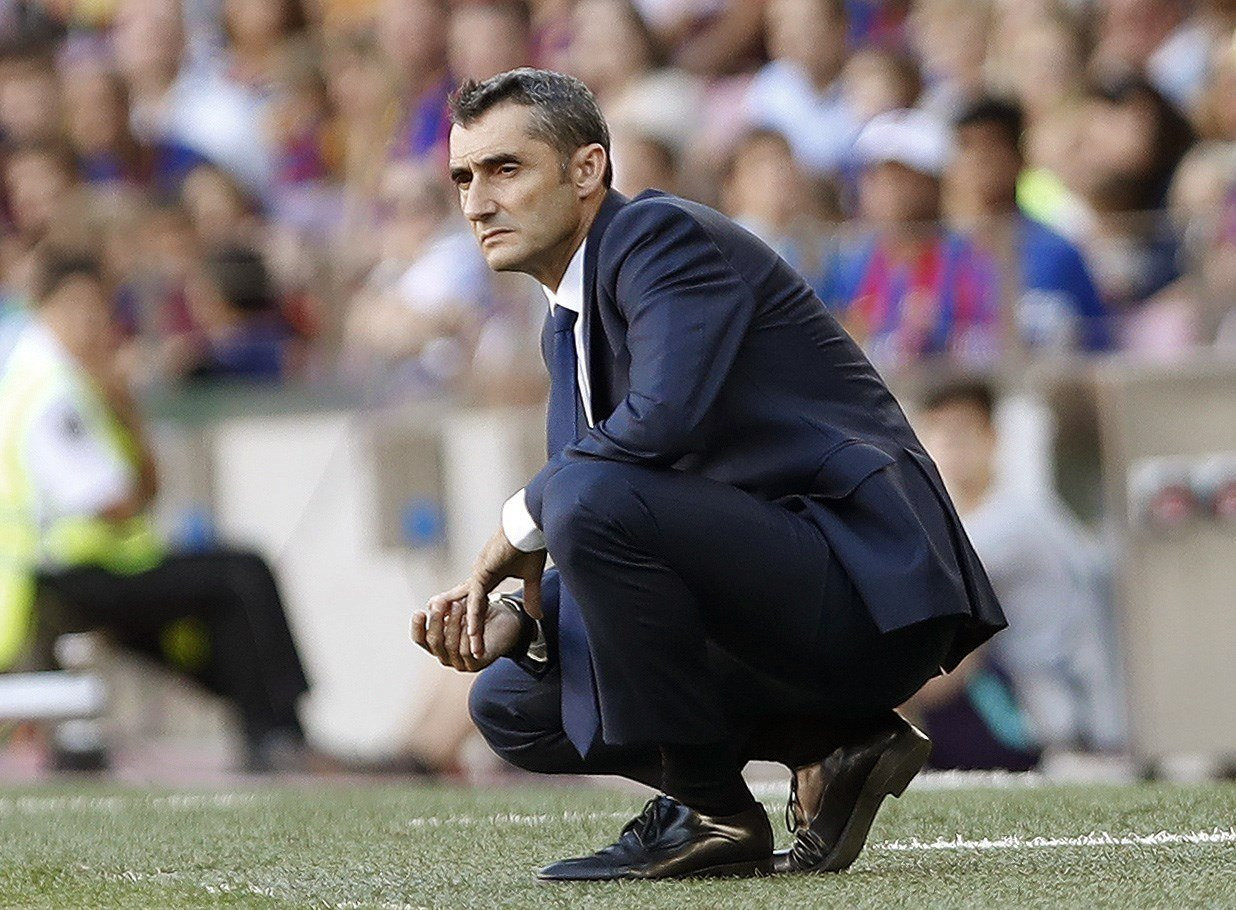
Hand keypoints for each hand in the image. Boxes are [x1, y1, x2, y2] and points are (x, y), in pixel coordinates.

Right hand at [409, 595, 522, 672]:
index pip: (420, 639)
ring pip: (449, 646)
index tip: (419, 612)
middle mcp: (446, 655)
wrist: (508, 621)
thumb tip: (431, 603)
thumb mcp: (462, 603)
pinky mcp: (476, 665)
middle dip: (436, 621)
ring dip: (453, 623)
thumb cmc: (481, 613)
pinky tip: (469, 623)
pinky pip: (465, 652)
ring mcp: (460, 663)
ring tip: (459, 605)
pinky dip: (466, 637)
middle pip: (434, 642)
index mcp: (438, 643)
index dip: (417, 627)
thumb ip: (447, 603)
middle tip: (442, 603)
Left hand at [426, 527, 546, 659]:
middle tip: (469, 651)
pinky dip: (474, 615)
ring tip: (471, 650)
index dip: (478, 622)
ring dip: (472, 629)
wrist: (530, 525)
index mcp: (488, 576)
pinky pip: (476, 598)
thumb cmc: (531, 543)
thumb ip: (532, 596)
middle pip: (471, 609)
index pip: (480, 604)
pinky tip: (472, 630)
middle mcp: (479, 575)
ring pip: (471, 608)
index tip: (479, 640)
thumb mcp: (532, 576)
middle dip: (470, 631)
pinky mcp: (482, 571)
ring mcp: (479, 573)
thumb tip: (536, 615)